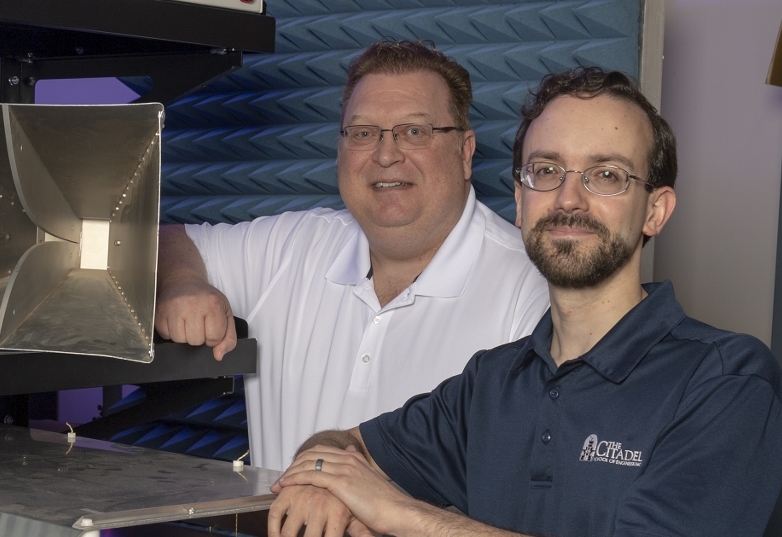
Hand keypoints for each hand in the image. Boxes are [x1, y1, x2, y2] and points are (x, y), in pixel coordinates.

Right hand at [155, 276, 236, 360]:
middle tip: (197, 322)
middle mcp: (193, 304)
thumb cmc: (206, 299)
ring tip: (186, 322)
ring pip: (179, 340)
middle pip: (196, 341)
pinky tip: (175, 320)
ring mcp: (174, 307)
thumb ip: (228, 338)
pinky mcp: (159, 312)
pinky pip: (165, 335)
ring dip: (184, 336)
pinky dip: (171, 332)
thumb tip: (218, 356)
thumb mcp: (225, 314)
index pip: (215, 338)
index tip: (210, 326)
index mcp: (213, 304)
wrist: (183, 281)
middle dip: (198, 336)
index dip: (213, 337)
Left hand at [272, 445, 412, 535]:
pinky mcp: (340, 482)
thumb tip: (350, 451)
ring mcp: (344, 468)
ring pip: (308, 463)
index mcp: (353, 457)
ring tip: (279, 483)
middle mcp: (348, 458)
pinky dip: (295, 479)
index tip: (293, 470)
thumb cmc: (383, 502)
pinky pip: (311, 475)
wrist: (396, 511)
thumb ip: (357, 465)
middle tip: (281, 477)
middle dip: (293, 464)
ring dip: (290, 472)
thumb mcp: (368, 478)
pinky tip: (286, 485)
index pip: (321, 450)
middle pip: (312, 454)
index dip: (303, 458)